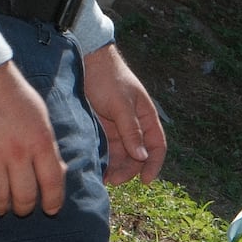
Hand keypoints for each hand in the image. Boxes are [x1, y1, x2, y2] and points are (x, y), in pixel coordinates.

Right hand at [0, 60, 64, 214]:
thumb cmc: (14, 95)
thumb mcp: (42, 118)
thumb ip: (49, 147)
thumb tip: (59, 174)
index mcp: (40, 142)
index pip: (52, 184)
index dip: (53, 202)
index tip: (49, 209)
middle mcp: (17, 151)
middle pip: (24, 197)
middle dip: (24, 208)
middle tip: (21, 207)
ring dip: (0, 208)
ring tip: (0, 207)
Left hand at [83, 43, 166, 186]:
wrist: (85, 61)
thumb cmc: (108, 78)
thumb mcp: (121, 104)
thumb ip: (131, 130)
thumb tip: (141, 157)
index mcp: (146, 118)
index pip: (157, 146)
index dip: (154, 164)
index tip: (145, 180)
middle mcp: (134, 126)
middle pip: (137, 155)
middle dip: (128, 170)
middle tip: (114, 180)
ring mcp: (118, 128)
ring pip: (121, 155)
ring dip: (115, 168)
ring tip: (103, 178)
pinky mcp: (102, 129)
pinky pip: (106, 149)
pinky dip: (103, 160)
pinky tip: (96, 167)